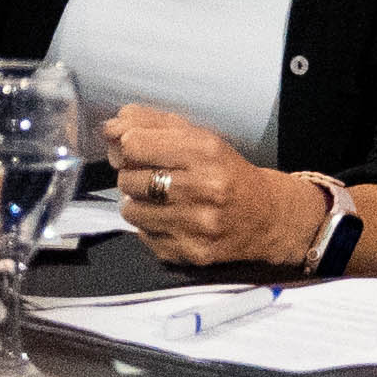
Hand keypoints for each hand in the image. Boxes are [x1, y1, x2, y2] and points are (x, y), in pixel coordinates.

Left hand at [101, 105, 319, 268]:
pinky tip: (171, 219)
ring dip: (138, 203)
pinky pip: (144, 236)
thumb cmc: (225, 171)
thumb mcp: (197, 136)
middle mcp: (202, 188)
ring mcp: (196, 225)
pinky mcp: (191, 253)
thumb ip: (150, 124)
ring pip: (130, 210)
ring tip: (160, 199)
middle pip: (127, 178)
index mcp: (204, 151)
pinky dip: (150, 226)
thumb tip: (108, 128)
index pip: (133, 145)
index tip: (139, 150)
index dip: (129, 147)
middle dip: (134, 175)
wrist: (268, 217)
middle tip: (153, 176)